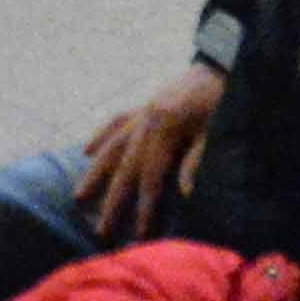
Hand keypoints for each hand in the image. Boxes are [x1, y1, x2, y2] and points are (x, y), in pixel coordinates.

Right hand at [73, 63, 225, 236]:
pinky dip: (100, 136)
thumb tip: (185, 194)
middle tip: (100, 231)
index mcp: (165, 128)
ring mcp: (140, 112)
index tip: (139, 233)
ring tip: (79, 196)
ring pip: (112, 146)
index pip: (150, 177)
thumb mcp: (214, 132)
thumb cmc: (220, 102)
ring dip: (95, 173)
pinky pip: (115, 122)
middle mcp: (145, 120)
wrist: (219, 66)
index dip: (144, 207)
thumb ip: (196, 160)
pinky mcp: (142, 106)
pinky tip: (85, 152)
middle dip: (112, 201)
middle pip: (125, 168)